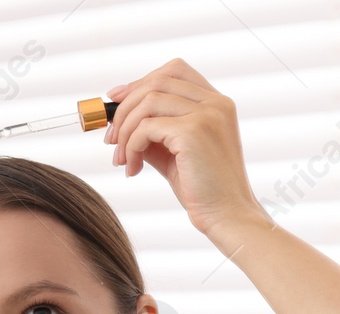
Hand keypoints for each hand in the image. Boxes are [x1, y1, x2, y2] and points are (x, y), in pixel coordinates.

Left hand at [102, 59, 267, 238]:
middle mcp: (216, 103)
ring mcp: (207, 115)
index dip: (141, 81)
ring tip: (122, 158)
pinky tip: (133, 168)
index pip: (175, 71)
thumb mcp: (175, 153)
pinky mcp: (193, 131)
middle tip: (111, 138)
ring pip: (148, 102)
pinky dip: (131, 147)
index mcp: (218, 104)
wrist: (227, 217)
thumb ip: (153, 132)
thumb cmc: (205, 190)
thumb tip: (117, 121)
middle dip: (125, 107)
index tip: (117, 98)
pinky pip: (146, 127)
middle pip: (157, 81)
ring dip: (125, 130)